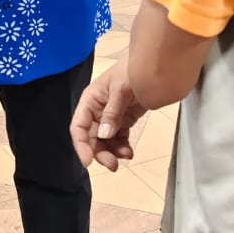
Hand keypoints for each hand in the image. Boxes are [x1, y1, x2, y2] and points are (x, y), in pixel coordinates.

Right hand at [70, 56, 145, 170]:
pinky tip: (129, 152)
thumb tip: (104, 135)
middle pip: (91, 138)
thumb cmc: (132, 71)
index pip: (79, 127)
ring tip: (126, 155)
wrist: (155, 67)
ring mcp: (110, 117)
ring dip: (112, 152)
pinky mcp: (123, 121)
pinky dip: (122, 147)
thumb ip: (112, 112)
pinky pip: (118, 139)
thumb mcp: (120, 89)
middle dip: (100, 153)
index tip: (88, 161)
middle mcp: (97, 111)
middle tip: (113, 165)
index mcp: (90, 101)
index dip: (81, 145)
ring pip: (105, 142)